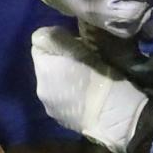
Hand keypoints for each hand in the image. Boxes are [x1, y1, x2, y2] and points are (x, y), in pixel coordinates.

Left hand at [31, 25, 149, 152]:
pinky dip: (70, 93)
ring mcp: (50, 106)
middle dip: (61, 59)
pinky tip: (87, 93)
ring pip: (53, 81)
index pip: (38, 43)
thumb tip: (44, 33)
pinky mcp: (61, 119)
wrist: (114, 115)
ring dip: (65, 76)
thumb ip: (58, 38)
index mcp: (44, 68)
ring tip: (87, 76)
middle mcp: (40, 88)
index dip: (57, 40)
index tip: (75, 41)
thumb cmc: (101, 77)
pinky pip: (61, 97)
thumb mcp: (82, 49)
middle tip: (84, 57)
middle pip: (46, 64)